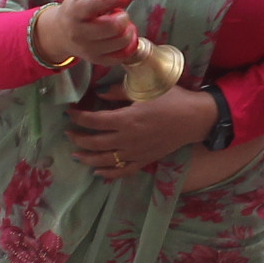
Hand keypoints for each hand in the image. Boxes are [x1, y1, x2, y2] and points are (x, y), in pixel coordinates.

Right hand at [40, 0, 141, 67]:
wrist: (62, 32)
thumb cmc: (77, 11)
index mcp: (75, 11)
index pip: (96, 4)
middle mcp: (79, 32)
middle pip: (113, 27)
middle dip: (123, 17)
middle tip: (120, 14)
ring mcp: (87, 48)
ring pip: (121, 42)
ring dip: (128, 31)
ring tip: (121, 26)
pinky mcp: (96, 59)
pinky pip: (122, 56)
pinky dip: (128, 46)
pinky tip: (123, 37)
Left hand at [65, 86, 217, 175]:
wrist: (195, 118)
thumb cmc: (172, 99)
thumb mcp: (145, 88)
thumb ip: (119, 92)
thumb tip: (99, 94)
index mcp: (126, 119)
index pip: (94, 121)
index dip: (79, 117)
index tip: (70, 113)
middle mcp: (128, 139)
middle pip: (95, 142)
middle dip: (78, 138)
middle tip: (68, 133)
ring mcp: (136, 153)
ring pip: (105, 160)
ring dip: (87, 158)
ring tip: (76, 154)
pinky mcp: (144, 160)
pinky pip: (123, 171)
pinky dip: (109, 174)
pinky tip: (98, 172)